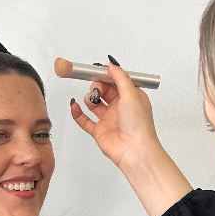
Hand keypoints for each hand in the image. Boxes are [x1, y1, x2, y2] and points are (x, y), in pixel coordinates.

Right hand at [69, 60, 192, 215]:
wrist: (134, 150)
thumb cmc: (139, 126)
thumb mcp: (131, 93)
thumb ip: (120, 77)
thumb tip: (112, 65)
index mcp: (131, 97)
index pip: (116, 81)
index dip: (106, 74)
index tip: (97, 69)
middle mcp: (120, 107)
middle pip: (104, 90)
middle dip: (97, 85)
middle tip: (95, 85)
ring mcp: (109, 119)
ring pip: (94, 103)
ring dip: (90, 97)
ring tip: (91, 98)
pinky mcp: (99, 131)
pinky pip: (85, 120)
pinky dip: (78, 112)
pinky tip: (75, 105)